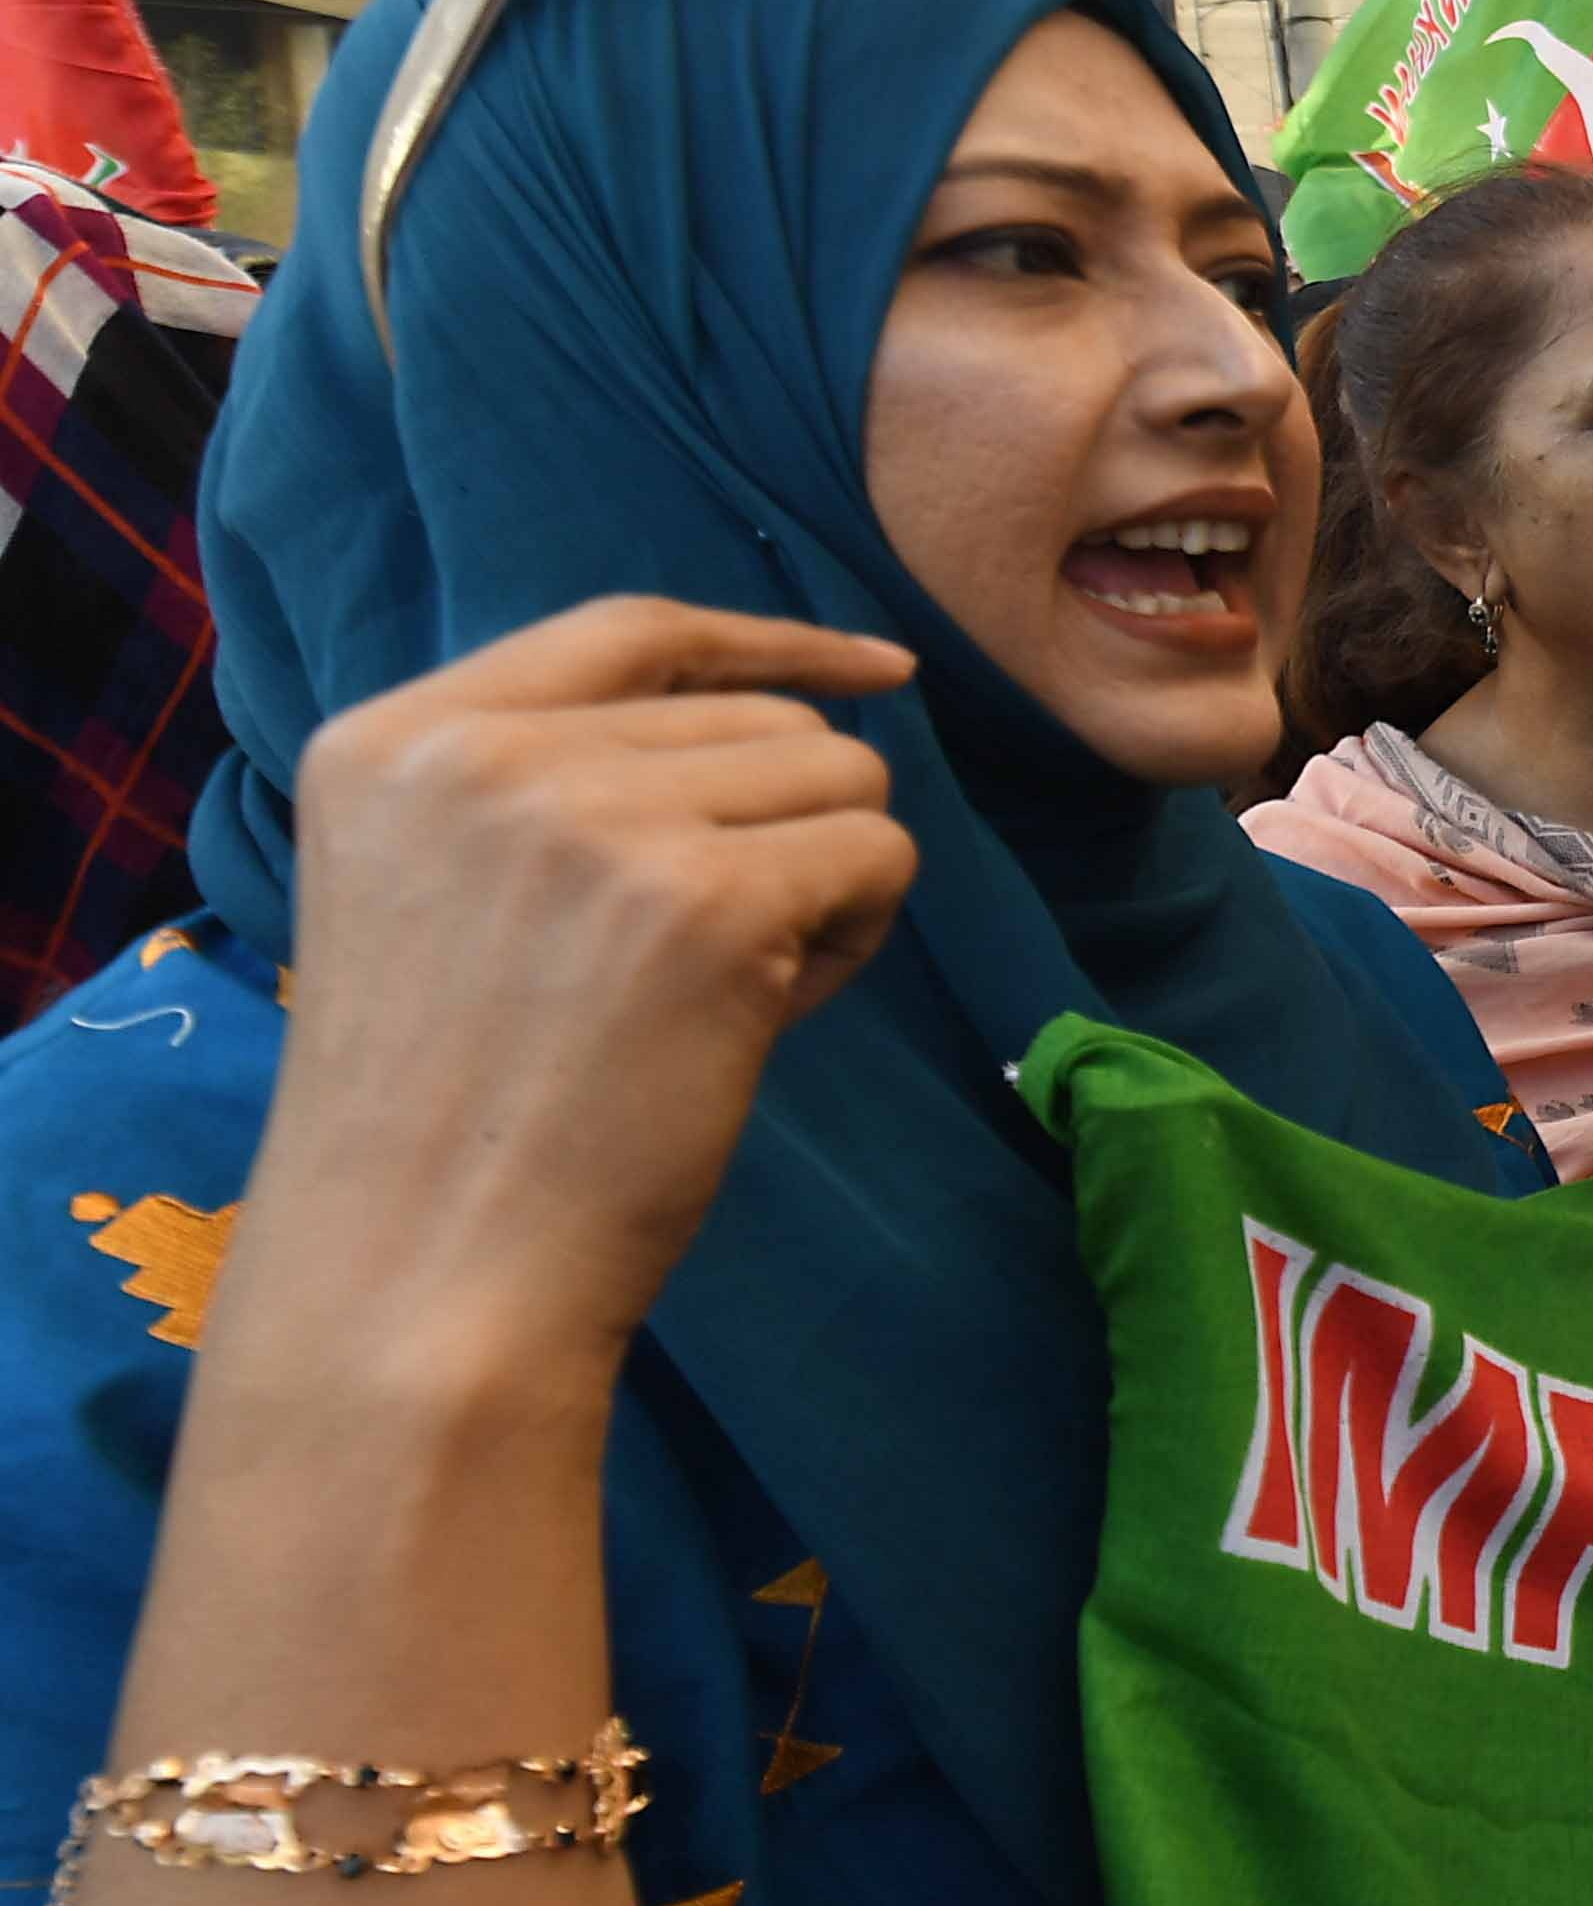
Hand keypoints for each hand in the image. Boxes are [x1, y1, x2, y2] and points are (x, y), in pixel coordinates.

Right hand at [260, 601, 918, 1371]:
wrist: (423, 1273)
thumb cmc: (453, 1114)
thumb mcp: (435, 894)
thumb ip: (548, 789)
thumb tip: (778, 715)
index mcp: (398, 740)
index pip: (632, 632)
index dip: (774, 644)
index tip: (880, 672)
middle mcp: (486, 754)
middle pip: (760, 716)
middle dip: (785, 825)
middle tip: (716, 957)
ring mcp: (597, 819)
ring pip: (839, 774)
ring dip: (829, 877)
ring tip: (732, 987)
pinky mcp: (708, 901)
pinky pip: (879, 856)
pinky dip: (862, 933)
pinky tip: (774, 1012)